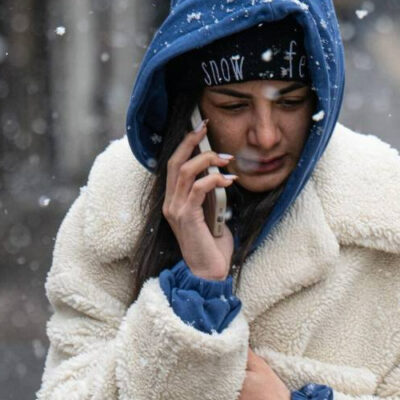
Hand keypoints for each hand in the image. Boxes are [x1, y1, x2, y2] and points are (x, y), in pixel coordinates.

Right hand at [163, 119, 235, 279]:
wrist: (208, 272)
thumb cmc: (213, 245)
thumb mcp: (212, 214)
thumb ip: (211, 196)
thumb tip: (221, 177)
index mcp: (175, 200)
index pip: (175, 165)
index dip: (185, 145)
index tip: (200, 129)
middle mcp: (170, 202)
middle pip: (175, 162)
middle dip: (190, 142)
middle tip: (206, 127)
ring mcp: (176, 209)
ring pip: (185, 172)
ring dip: (207, 160)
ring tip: (227, 159)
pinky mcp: (186, 217)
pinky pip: (198, 189)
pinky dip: (214, 180)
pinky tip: (229, 180)